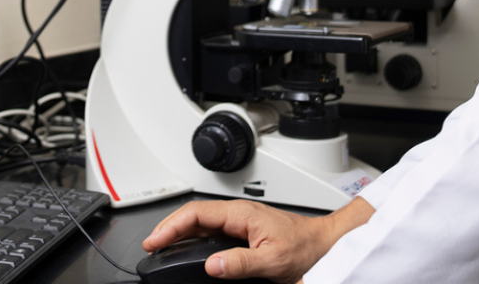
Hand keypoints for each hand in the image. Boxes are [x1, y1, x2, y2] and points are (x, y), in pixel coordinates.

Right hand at [142, 197, 373, 282]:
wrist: (326, 245)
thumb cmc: (306, 247)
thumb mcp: (273, 261)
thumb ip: (240, 263)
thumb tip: (211, 265)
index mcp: (242, 213)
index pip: (197, 213)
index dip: (172, 225)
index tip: (156, 240)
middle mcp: (239, 214)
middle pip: (195, 215)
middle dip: (170, 228)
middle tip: (152, 245)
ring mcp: (241, 221)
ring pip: (202, 222)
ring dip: (180, 232)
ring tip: (164, 245)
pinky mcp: (245, 231)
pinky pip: (213, 230)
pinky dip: (194, 237)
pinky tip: (189, 247)